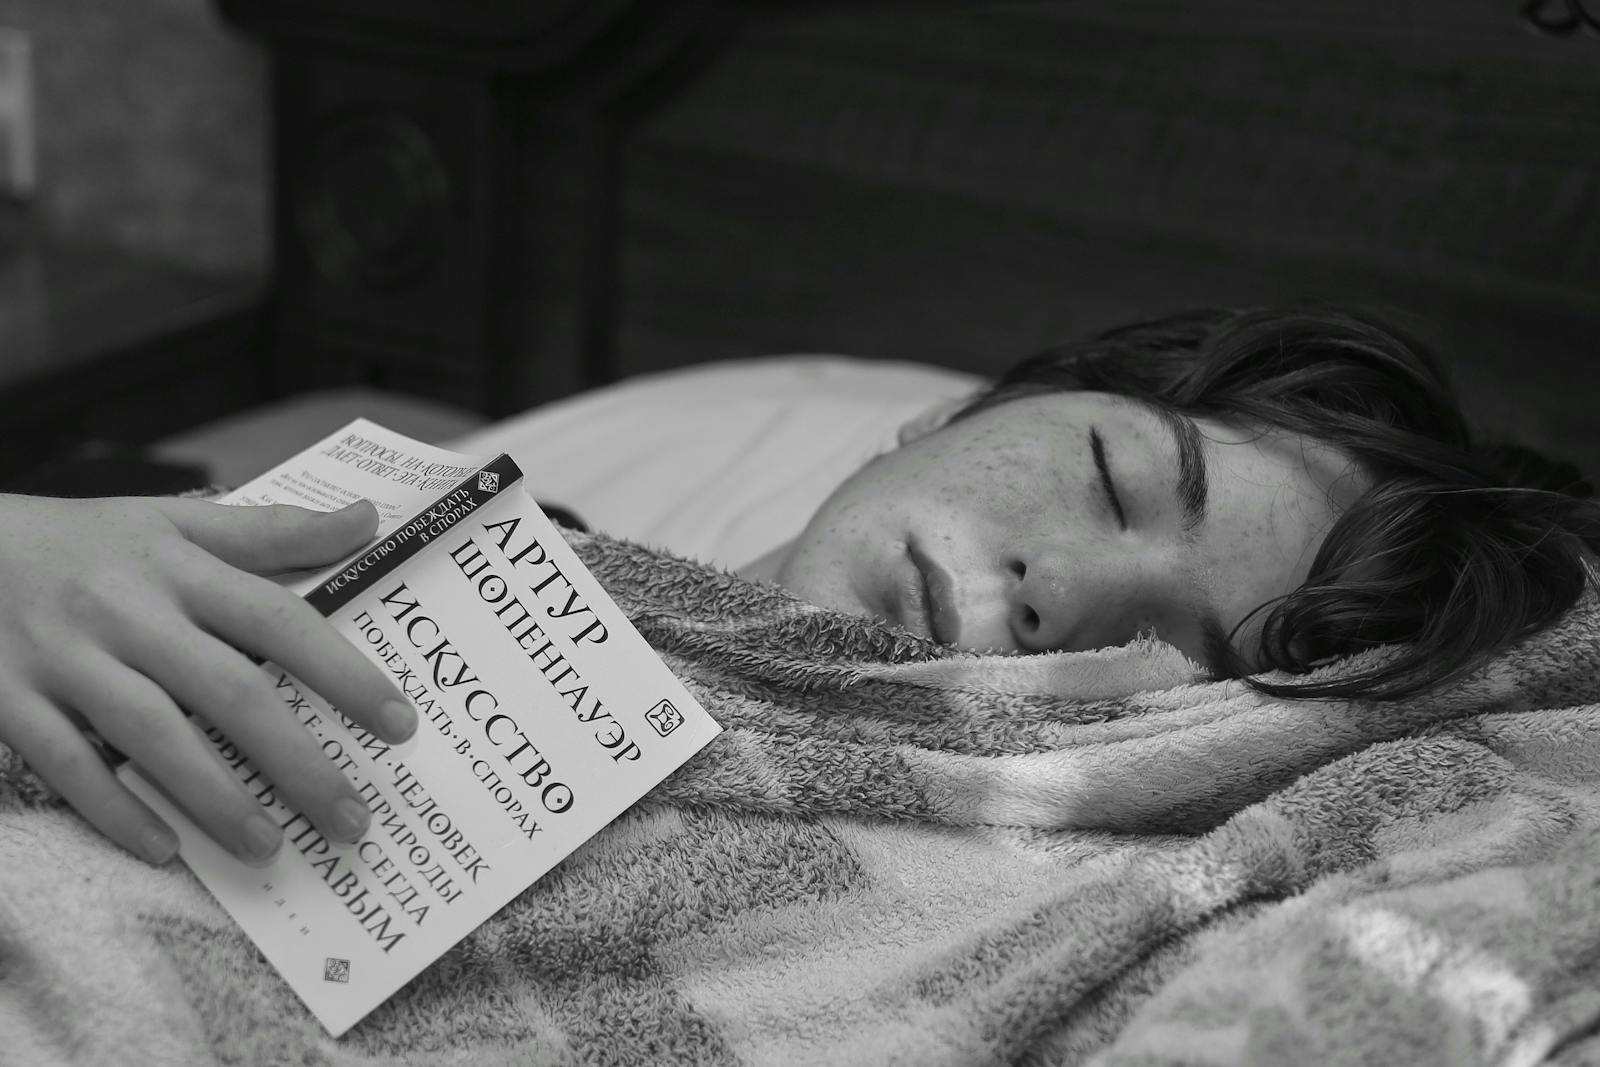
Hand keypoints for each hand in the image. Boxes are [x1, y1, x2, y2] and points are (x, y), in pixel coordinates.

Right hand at [0, 494, 416, 865]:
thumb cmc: (84, 541)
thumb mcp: (173, 521)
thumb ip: (272, 530)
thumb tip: (369, 521)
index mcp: (179, 568)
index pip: (280, 621)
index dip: (344, 674)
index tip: (399, 724)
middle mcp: (129, 612)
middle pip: (229, 691)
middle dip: (298, 761)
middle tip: (352, 818)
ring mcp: (66, 658)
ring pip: (153, 734)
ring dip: (216, 797)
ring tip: (270, 847)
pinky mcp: (10, 698)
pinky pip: (65, 764)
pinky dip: (114, 808)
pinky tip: (164, 848)